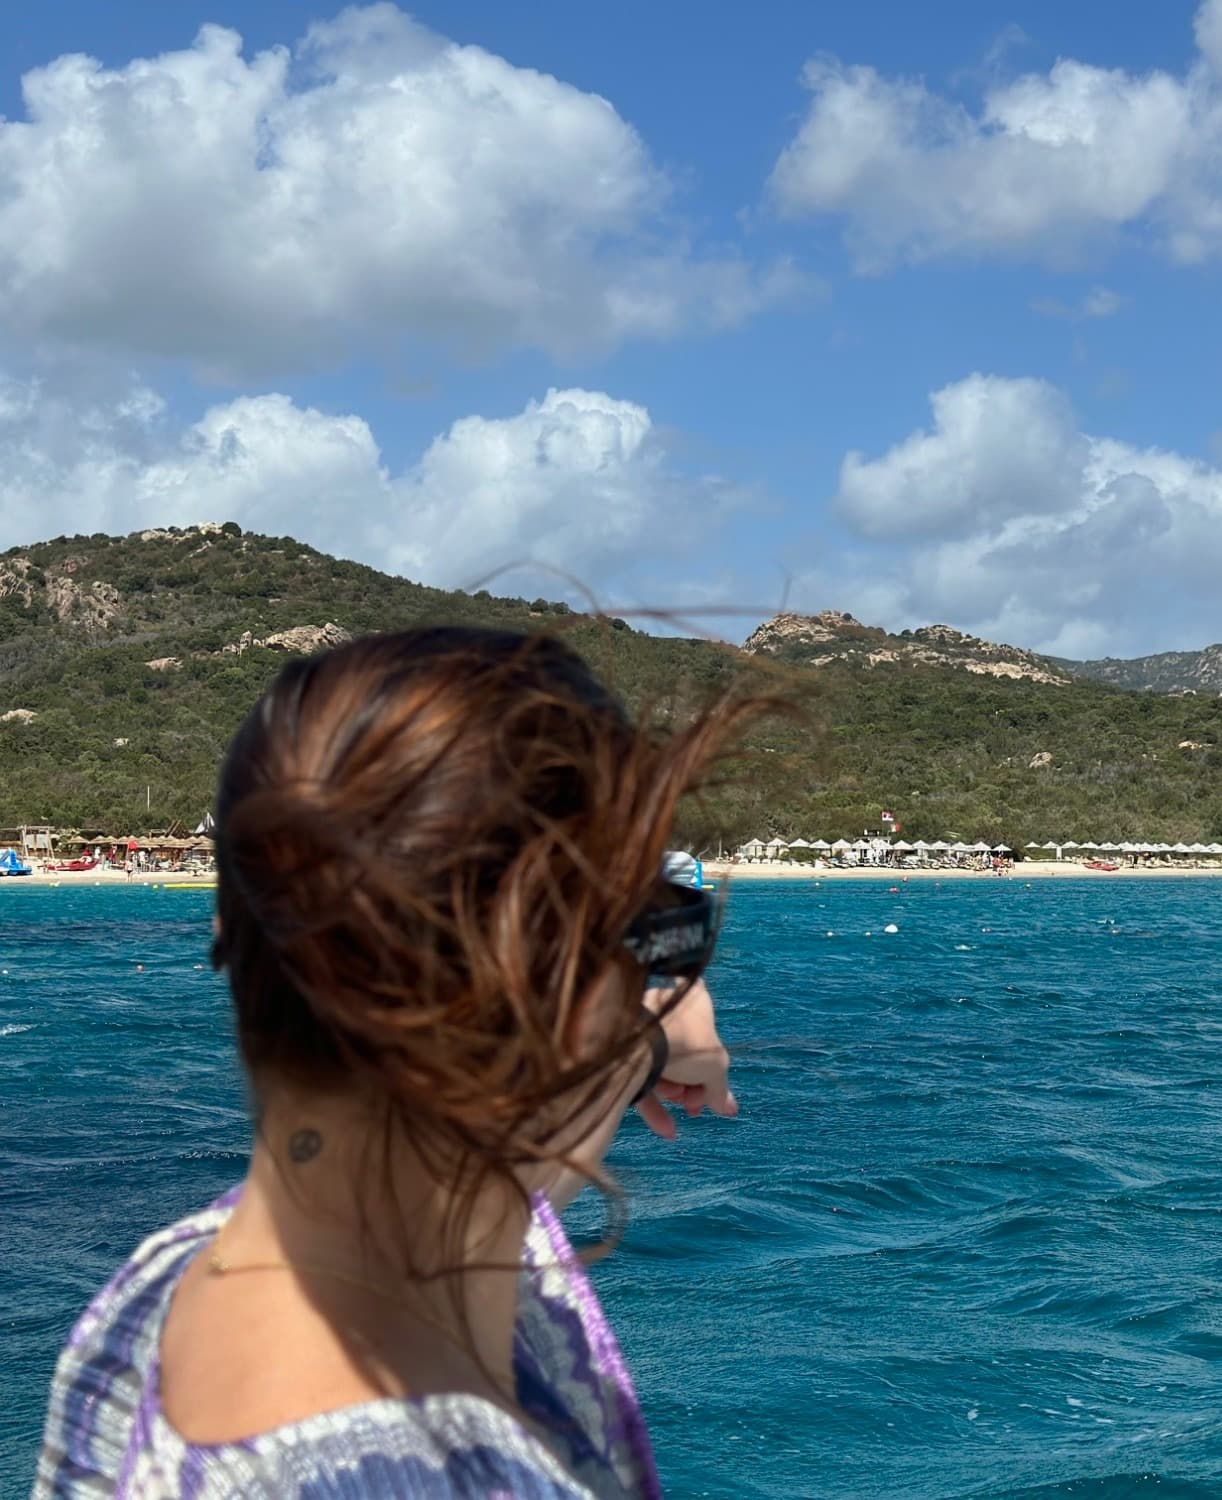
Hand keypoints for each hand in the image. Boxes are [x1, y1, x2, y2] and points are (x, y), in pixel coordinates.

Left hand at [637, 979, 736, 1140]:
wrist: (639, 1043)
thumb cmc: (687, 1043)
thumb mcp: (716, 1066)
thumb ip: (720, 1088)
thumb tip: (727, 1108)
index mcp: (693, 1000)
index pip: (708, 1034)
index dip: (712, 1069)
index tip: (714, 1094)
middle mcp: (665, 1008)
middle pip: (684, 1055)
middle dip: (691, 1087)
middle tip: (694, 1105)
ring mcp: (640, 1028)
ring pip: (660, 1067)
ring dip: (673, 1095)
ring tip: (681, 1108)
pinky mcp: (620, 1050)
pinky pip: (639, 1078)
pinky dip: (653, 1105)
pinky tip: (666, 1129)